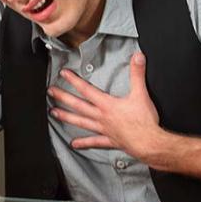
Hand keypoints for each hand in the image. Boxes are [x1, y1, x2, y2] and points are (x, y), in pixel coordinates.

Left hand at [48, 52, 163, 159]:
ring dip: (67, 117)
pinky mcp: (109, 140)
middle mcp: (102, 116)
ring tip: (54, 114)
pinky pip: (94, 142)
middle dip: (63, 97)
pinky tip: (74, 144)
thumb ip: (137, 74)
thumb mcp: (141, 94)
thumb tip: (138, 57)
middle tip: (51, 93)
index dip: (74, 80)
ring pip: (81, 122)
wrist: (149, 142)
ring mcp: (104, 129)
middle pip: (78, 105)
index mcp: (107, 104)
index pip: (86, 89)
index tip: (64, 74)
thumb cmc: (144, 121)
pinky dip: (84, 143)